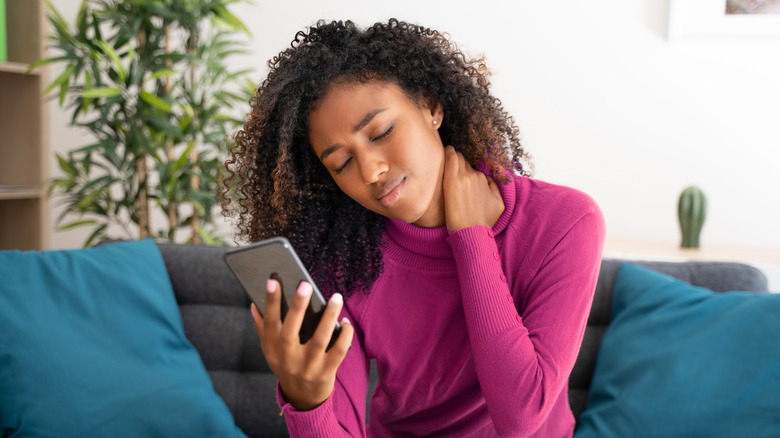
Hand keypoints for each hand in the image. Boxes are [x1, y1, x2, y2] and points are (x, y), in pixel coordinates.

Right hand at [251, 279, 353, 410]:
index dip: (270, 303)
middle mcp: (288, 359)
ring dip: (328, 317)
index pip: (269, 324)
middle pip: (290, 332)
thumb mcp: (271, 351)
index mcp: (273, 350)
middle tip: (305, 284)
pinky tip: (345, 321)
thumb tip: (254, 304)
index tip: (272, 280)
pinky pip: (338, 352)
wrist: (303, 398)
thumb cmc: (287, 366)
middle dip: (297, 307)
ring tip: (336, 297)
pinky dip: (344, 336)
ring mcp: (308, 367)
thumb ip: (263, 329)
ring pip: (319, 340)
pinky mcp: (326, 373)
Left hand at [442, 145, 503, 231]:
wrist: (472, 232)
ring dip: (452, 159)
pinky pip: (451, 159)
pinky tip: (445, 150)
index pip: (471, 167)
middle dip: (458, 162)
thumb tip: (488, 180)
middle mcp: (475, 176)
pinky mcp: (452, 182)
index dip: (464, 169)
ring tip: (444, 158)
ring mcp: (464, 177)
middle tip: (449, 165)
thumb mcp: (499, 204)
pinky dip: (448, 153)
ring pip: (457, 159)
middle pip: (464, 161)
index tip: (458, 171)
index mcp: (484, 180)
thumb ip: (494, 189)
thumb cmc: (483, 222)